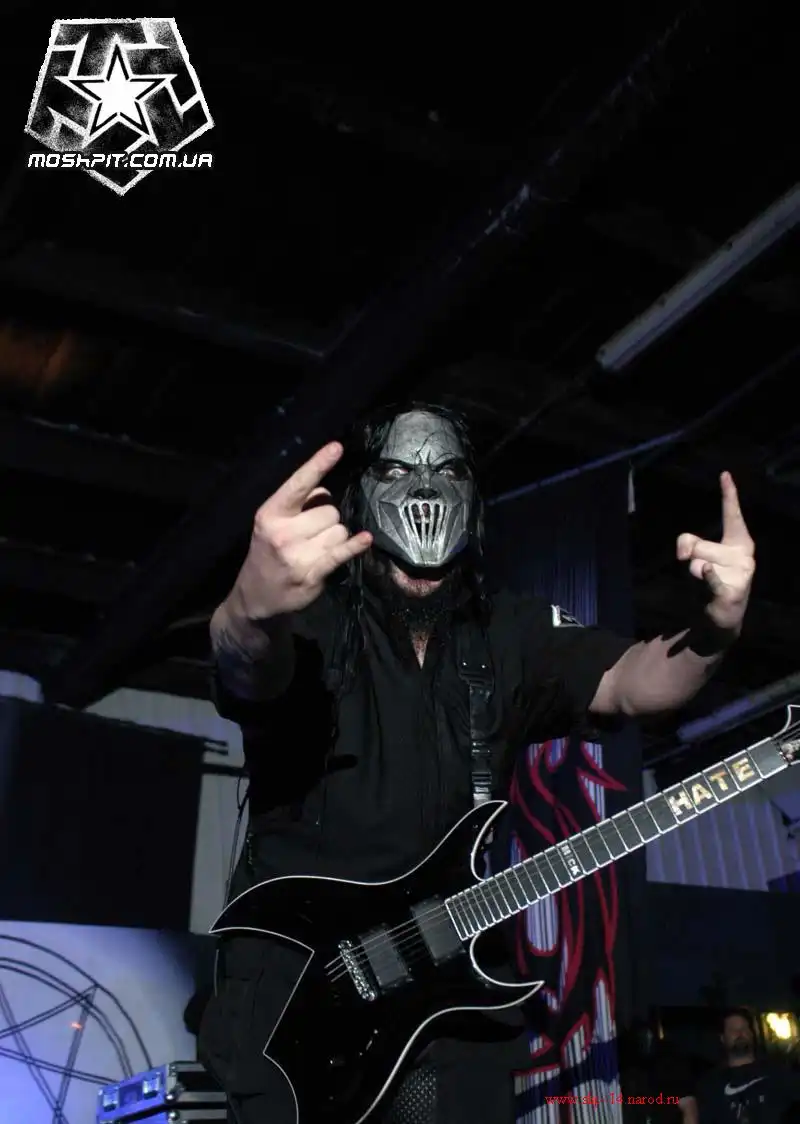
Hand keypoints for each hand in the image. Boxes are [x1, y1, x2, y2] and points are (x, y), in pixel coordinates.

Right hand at [230, 442, 371, 619]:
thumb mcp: (270, 525)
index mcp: (271, 514)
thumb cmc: (266, 554)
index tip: (336, 448)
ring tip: (318, 549)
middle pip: (329, 509)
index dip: (318, 464)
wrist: (254, 598)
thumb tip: (325, 490)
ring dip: (336, 537)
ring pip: (339, 530)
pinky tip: (365, 539)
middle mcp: (283, 532)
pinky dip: (355, 545)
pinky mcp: (312, 573)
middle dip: (328, 518)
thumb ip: (296, 506)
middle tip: (313, 532)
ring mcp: (298, 554)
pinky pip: (341, 552)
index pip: (298, 484)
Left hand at [676, 471, 754, 631]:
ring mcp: (741, 572)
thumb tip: (685, 552)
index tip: (724, 474)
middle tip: (704, 573)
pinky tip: (707, 572)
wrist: (721, 615)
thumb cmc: (711, 578)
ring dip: (693, 575)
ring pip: (696, 563)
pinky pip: (710, 576)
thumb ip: (688, 543)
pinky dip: (706, 575)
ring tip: (706, 585)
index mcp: (739, 540)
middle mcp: (744, 554)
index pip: (731, 514)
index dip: (728, 494)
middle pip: (697, 545)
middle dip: (691, 559)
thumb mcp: (698, 555)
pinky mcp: (733, 589)